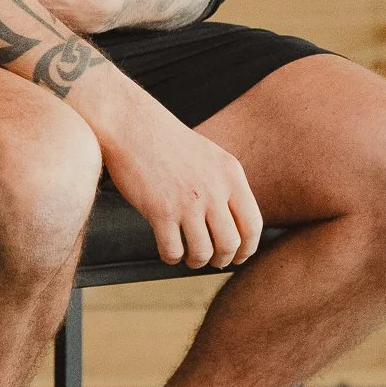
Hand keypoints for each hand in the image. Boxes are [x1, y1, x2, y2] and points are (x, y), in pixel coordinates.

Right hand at [72, 70, 263, 270]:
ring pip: (203, 252)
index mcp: (230, 174)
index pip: (253, 224)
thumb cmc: (169, 142)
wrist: (133, 126)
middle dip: (222, 259)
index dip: (248, 248)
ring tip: (189, 256)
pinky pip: (173, 251)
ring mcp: (187, 201)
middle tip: (212, 260)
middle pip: (230, 244)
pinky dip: (172, 258)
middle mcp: (213, 188)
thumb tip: (237, 226)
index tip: (238, 257)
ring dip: (196, 261)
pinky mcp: (160, 211)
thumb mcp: (211, 157)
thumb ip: (226, 186)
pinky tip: (168, 250)